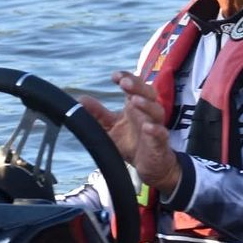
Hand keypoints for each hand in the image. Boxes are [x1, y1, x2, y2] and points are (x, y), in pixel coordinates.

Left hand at [81, 71, 180, 195]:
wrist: (149, 165)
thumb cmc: (131, 143)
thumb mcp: (110, 128)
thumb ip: (97, 114)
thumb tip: (81, 99)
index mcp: (136, 106)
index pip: (135, 86)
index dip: (127, 78)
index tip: (115, 76)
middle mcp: (147, 113)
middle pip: (148, 94)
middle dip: (138, 86)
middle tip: (125, 83)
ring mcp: (156, 126)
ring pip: (156, 111)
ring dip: (147, 105)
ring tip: (134, 100)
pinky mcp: (160, 143)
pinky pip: (161, 134)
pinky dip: (156, 130)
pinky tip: (148, 127)